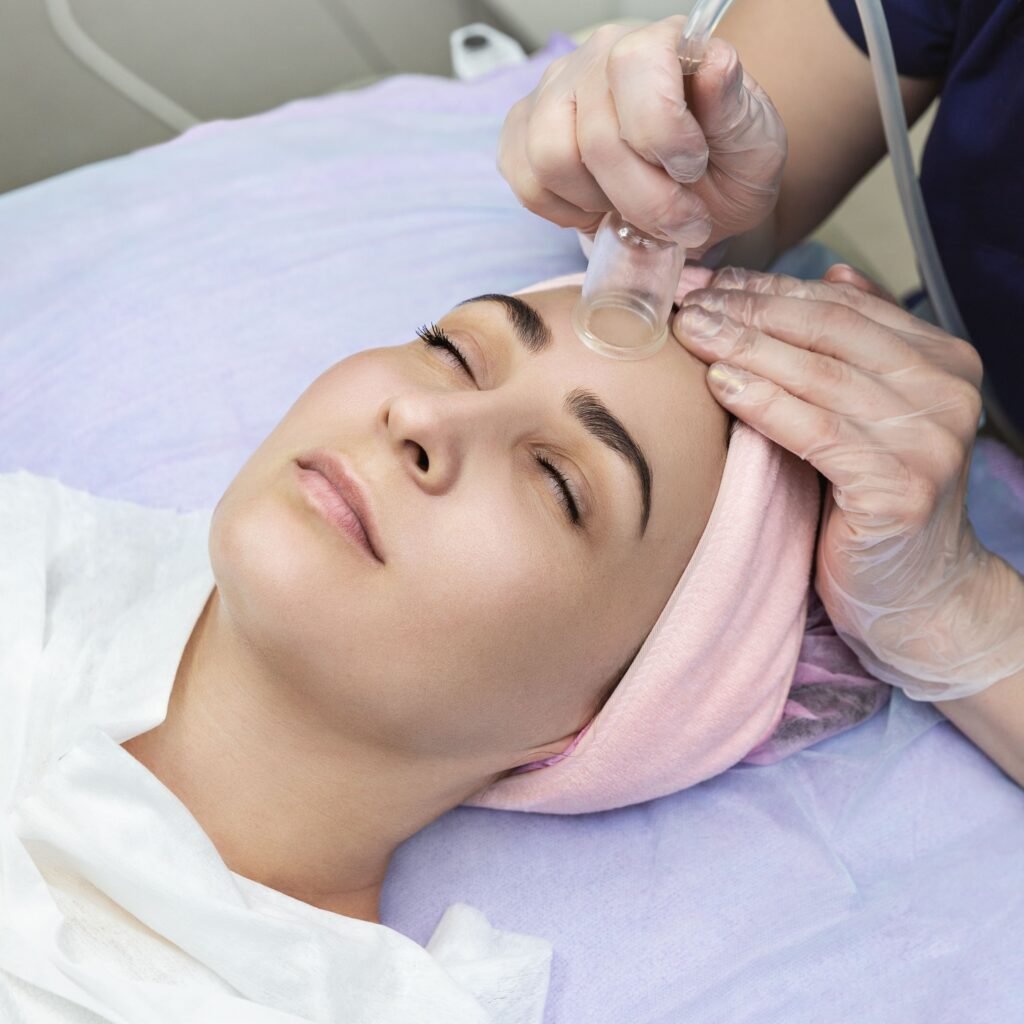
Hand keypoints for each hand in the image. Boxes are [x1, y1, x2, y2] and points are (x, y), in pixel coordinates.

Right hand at [497, 16, 786, 254]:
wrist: (701, 193)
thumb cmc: (727, 166)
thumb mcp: (755, 144)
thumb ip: (736, 107)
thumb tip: (716, 65)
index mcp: (660, 44)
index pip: (635, 66)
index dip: (661, 133)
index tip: (692, 168)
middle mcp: (598, 57)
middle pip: (595, 137)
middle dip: (643, 199)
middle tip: (679, 220)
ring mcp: (554, 92)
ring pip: (550, 158)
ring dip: (597, 203)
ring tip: (631, 208)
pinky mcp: (524, 131)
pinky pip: (526, 181)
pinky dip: (563, 211)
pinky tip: (597, 208)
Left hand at [673, 264, 1023, 699]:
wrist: (915, 594)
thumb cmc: (873, 503)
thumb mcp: (869, 414)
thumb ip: (857, 347)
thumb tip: (831, 270)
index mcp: (942, 361)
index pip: (842, 305)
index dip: (768, 287)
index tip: (706, 281)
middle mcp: (946, 392)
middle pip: (828, 332)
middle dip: (748, 311)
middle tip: (685, 301)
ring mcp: (930, 440)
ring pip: (818, 375)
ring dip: (744, 347)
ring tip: (688, 332)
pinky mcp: (901, 488)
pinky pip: (817, 432)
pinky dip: (765, 403)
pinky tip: (720, 385)